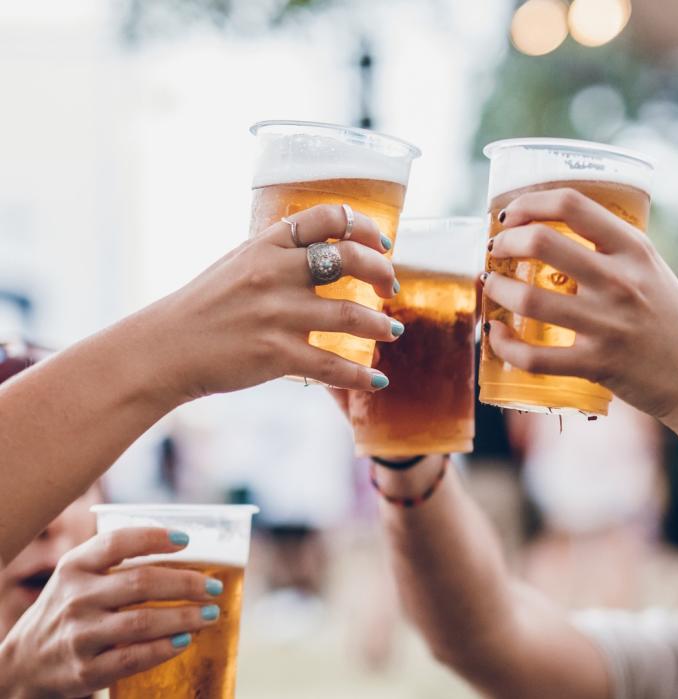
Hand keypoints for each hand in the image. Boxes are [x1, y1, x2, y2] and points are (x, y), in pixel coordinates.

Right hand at [0, 528, 222, 698]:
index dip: (154, 538)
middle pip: (142, 583)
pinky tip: (185, 641)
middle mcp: (76, 598)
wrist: (22, 664)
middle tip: (214, 587)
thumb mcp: (77, 579)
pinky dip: (165, 648)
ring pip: (143, 621)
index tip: (186, 540)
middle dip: (186, 584)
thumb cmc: (68, 611)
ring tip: (210, 613)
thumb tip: (186, 548)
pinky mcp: (86, 670)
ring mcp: (80, 635)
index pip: (117, 543)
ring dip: (185, 617)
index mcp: (75, 567)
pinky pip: (134, 657)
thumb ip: (115, 563)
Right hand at [142, 203, 401, 402]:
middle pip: (350, 258)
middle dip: (382, 273)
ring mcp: (277, 314)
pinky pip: (333, 365)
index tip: (383, 245)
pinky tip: (377, 380)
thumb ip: (280, 254)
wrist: (164, 349)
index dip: (366, 228)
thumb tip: (328, 251)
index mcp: (266, 244)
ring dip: (381, 325)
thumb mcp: (239, 263)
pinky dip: (362, 375)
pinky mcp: (276, 354)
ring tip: (392, 331)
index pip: (328, 217)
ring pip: (351, 315)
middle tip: (390, 288)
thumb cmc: (205, 306)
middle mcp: (274, 273)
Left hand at [482, 189, 677, 421]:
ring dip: (497, 290)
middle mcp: (620, 281)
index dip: (530, 202)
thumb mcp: (651, 269)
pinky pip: (535, 357)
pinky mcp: (597, 365)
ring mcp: (608, 324)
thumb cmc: (671, 319)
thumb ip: (612, 249)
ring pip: (529, 298)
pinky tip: (497, 336)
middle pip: (541, 243)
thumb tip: (553, 230)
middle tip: (496, 251)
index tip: (511, 214)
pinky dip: (505, 345)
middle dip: (504, 243)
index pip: (572, 205)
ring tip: (493, 288)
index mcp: (634, 249)